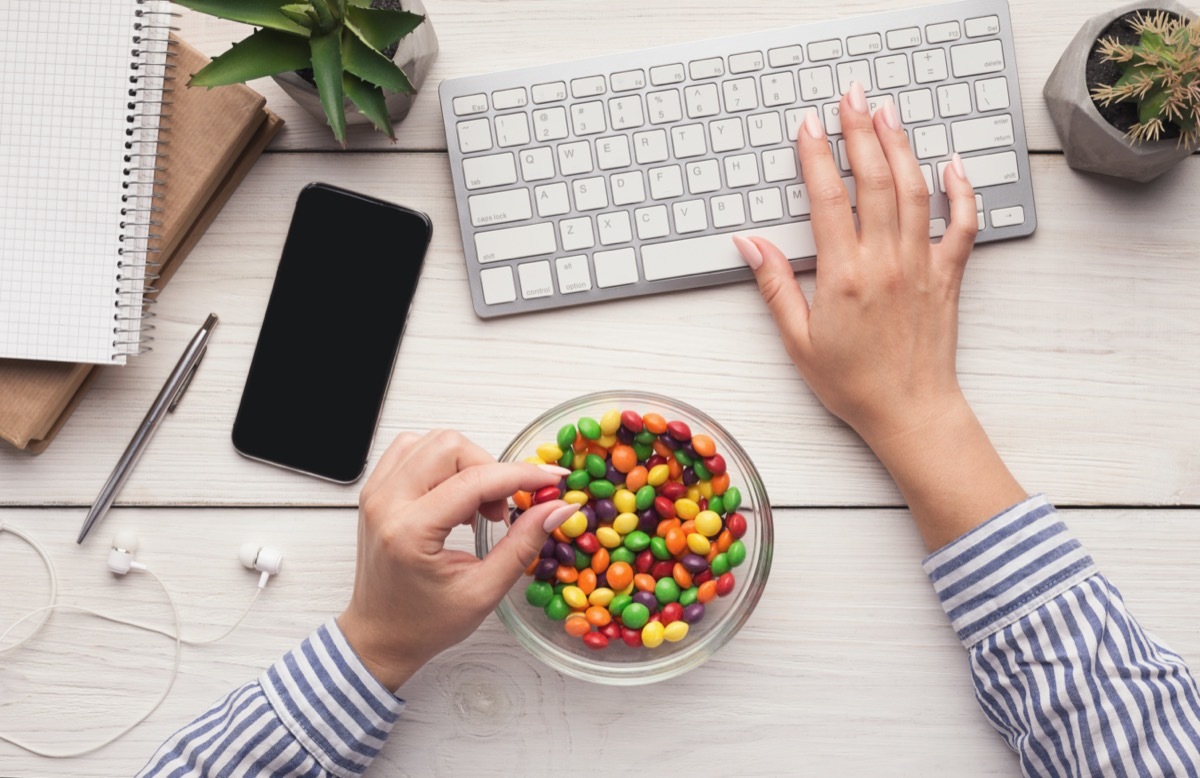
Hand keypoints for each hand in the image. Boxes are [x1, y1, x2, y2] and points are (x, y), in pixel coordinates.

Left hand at [337, 430, 577, 689]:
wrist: (379, 636)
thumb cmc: (424, 623)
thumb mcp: (484, 592)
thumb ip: (523, 544)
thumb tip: (557, 508)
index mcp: (409, 532)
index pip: (474, 480)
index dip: (521, 475)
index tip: (552, 481)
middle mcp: (385, 503)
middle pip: (450, 446)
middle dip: (490, 469)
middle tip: (502, 510)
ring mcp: (375, 493)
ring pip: (432, 440)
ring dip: (467, 464)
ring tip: (477, 506)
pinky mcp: (375, 490)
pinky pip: (412, 449)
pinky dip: (443, 464)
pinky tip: (455, 497)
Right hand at [733, 81, 976, 447]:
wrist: (909, 412)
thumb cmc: (852, 384)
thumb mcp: (798, 339)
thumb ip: (775, 285)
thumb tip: (750, 243)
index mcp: (844, 276)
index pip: (827, 199)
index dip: (815, 156)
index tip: (808, 126)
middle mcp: (885, 261)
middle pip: (873, 180)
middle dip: (860, 131)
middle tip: (851, 97)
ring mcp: (921, 265)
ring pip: (913, 190)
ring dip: (900, 146)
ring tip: (887, 113)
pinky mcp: (948, 276)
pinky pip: (962, 224)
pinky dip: (961, 191)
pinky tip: (952, 165)